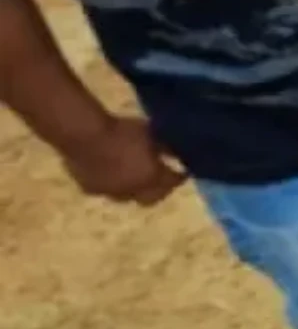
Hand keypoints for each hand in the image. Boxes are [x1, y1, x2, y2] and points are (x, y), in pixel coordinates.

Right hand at [62, 117, 184, 206]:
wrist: (83, 135)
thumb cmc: (121, 130)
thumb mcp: (150, 133)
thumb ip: (166, 146)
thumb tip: (178, 151)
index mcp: (152, 178)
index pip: (173, 182)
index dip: (179, 176)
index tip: (182, 171)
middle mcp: (133, 192)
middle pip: (152, 198)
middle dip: (160, 190)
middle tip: (160, 179)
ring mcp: (110, 193)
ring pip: (128, 196)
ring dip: (134, 188)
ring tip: (135, 175)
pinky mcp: (90, 190)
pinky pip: (106, 190)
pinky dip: (112, 184)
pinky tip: (110, 172)